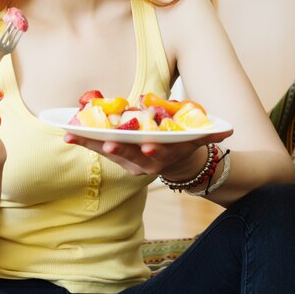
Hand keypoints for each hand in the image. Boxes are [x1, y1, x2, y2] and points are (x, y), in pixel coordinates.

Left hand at [63, 129, 232, 177]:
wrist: (174, 164)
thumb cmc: (183, 142)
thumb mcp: (197, 138)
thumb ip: (210, 132)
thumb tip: (228, 129)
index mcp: (165, 154)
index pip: (159, 153)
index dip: (154, 149)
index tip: (148, 145)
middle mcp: (145, 162)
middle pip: (129, 155)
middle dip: (117, 150)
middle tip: (106, 145)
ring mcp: (128, 161)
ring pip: (108, 153)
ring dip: (91, 145)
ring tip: (72, 136)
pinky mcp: (115, 156)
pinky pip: (96, 148)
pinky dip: (83, 141)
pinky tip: (66, 133)